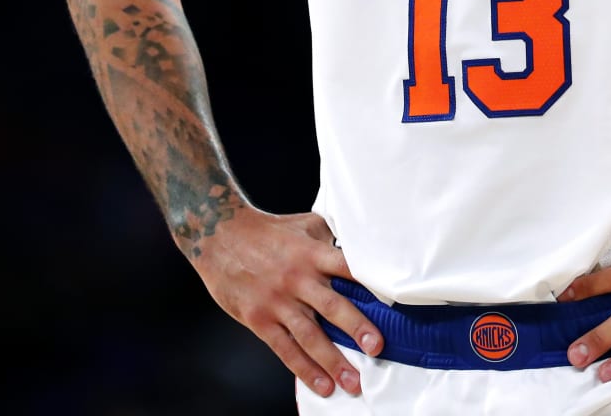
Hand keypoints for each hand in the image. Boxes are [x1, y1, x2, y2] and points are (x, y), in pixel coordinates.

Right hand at [188, 210, 383, 398]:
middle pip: (332, 306)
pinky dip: (303, 369)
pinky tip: (321, 384)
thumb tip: (364, 247)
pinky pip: (284, 349)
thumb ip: (332, 238)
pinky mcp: (259, 319)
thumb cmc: (268, 231)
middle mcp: (297, 278)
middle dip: (356, 328)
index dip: (370, 284)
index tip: (391, 302)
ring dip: (332, 361)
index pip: (348, 268)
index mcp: (312, 253)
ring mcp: (277, 301)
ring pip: (309, 335)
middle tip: (376, 348)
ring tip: (352, 382)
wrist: (219, 235)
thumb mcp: (305, 225)